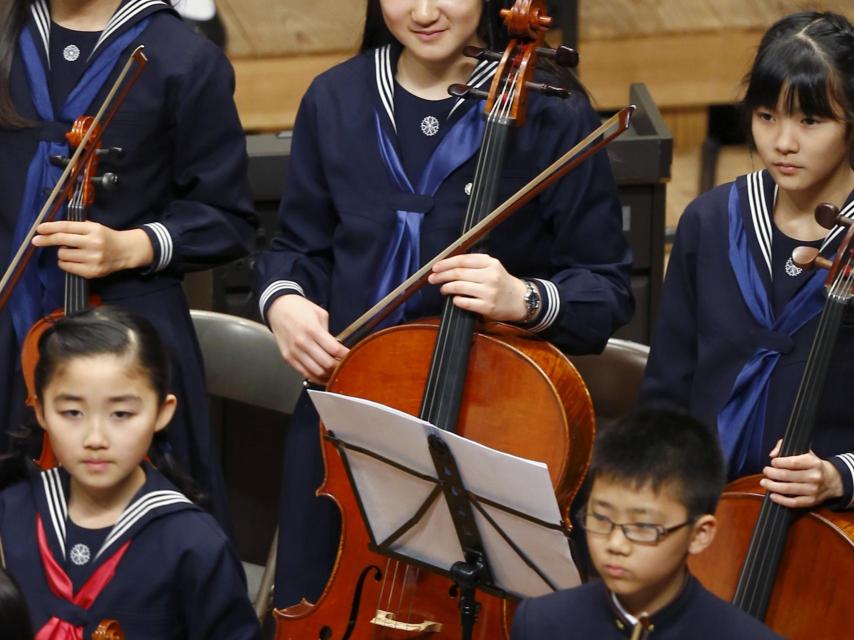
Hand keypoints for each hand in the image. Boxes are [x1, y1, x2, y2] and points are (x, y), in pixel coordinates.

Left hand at [32, 221, 153, 277]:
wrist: (126, 252)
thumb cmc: (106, 237)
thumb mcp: (95, 227)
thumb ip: (77, 228)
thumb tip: (51, 231)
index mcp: (94, 230)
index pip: (67, 227)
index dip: (51, 227)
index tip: (39, 229)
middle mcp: (94, 244)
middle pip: (62, 240)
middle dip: (46, 240)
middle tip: (36, 240)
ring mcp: (93, 259)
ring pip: (63, 255)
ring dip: (62, 252)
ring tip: (71, 251)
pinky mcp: (92, 272)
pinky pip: (67, 266)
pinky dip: (65, 263)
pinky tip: (73, 260)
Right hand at [267, 294, 348, 383]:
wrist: (278, 308)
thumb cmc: (299, 309)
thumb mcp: (320, 314)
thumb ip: (329, 332)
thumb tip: (337, 348)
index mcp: (312, 330)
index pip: (334, 349)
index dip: (346, 355)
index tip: (352, 356)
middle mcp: (302, 342)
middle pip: (326, 364)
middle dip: (339, 367)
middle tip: (345, 365)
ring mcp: (294, 352)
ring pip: (316, 372)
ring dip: (328, 375)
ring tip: (335, 372)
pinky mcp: (288, 357)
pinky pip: (304, 373)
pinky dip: (316, 377)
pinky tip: (323, 375)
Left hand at [427, 253, 527, 321]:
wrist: (519, 299)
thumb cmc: (500, 282)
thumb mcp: (492, 267)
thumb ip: (474, 264)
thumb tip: (447, 265)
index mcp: (490, 263)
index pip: (463, 260)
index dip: (446, 263)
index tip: (435, 267)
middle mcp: (490, 276)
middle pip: (459, 273)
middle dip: (442, 276)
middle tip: (432, 279)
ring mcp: (489, 292)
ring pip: (459, 287)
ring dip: (446, 288)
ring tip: (443, 289)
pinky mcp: (487, 306)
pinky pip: (465, 302)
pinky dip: (456, 300)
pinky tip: (454, 299)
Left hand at [760, 439, 843, 507]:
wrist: (833, 480)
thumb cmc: (813, 465)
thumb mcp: (805, 452)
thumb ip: (786, 447)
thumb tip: (773, 454)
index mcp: (813, 463)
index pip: (793, 462)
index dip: (779, 462)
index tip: (772, 462)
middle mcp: (814, 476)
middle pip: (787, 475)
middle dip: (772, 473)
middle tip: (766, 471)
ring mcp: (813, 490)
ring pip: (788, 489)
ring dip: (772, 486)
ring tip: (764, 482)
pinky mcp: (811, 501)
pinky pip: (794, 502)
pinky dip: (781, 500)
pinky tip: (772, 495)